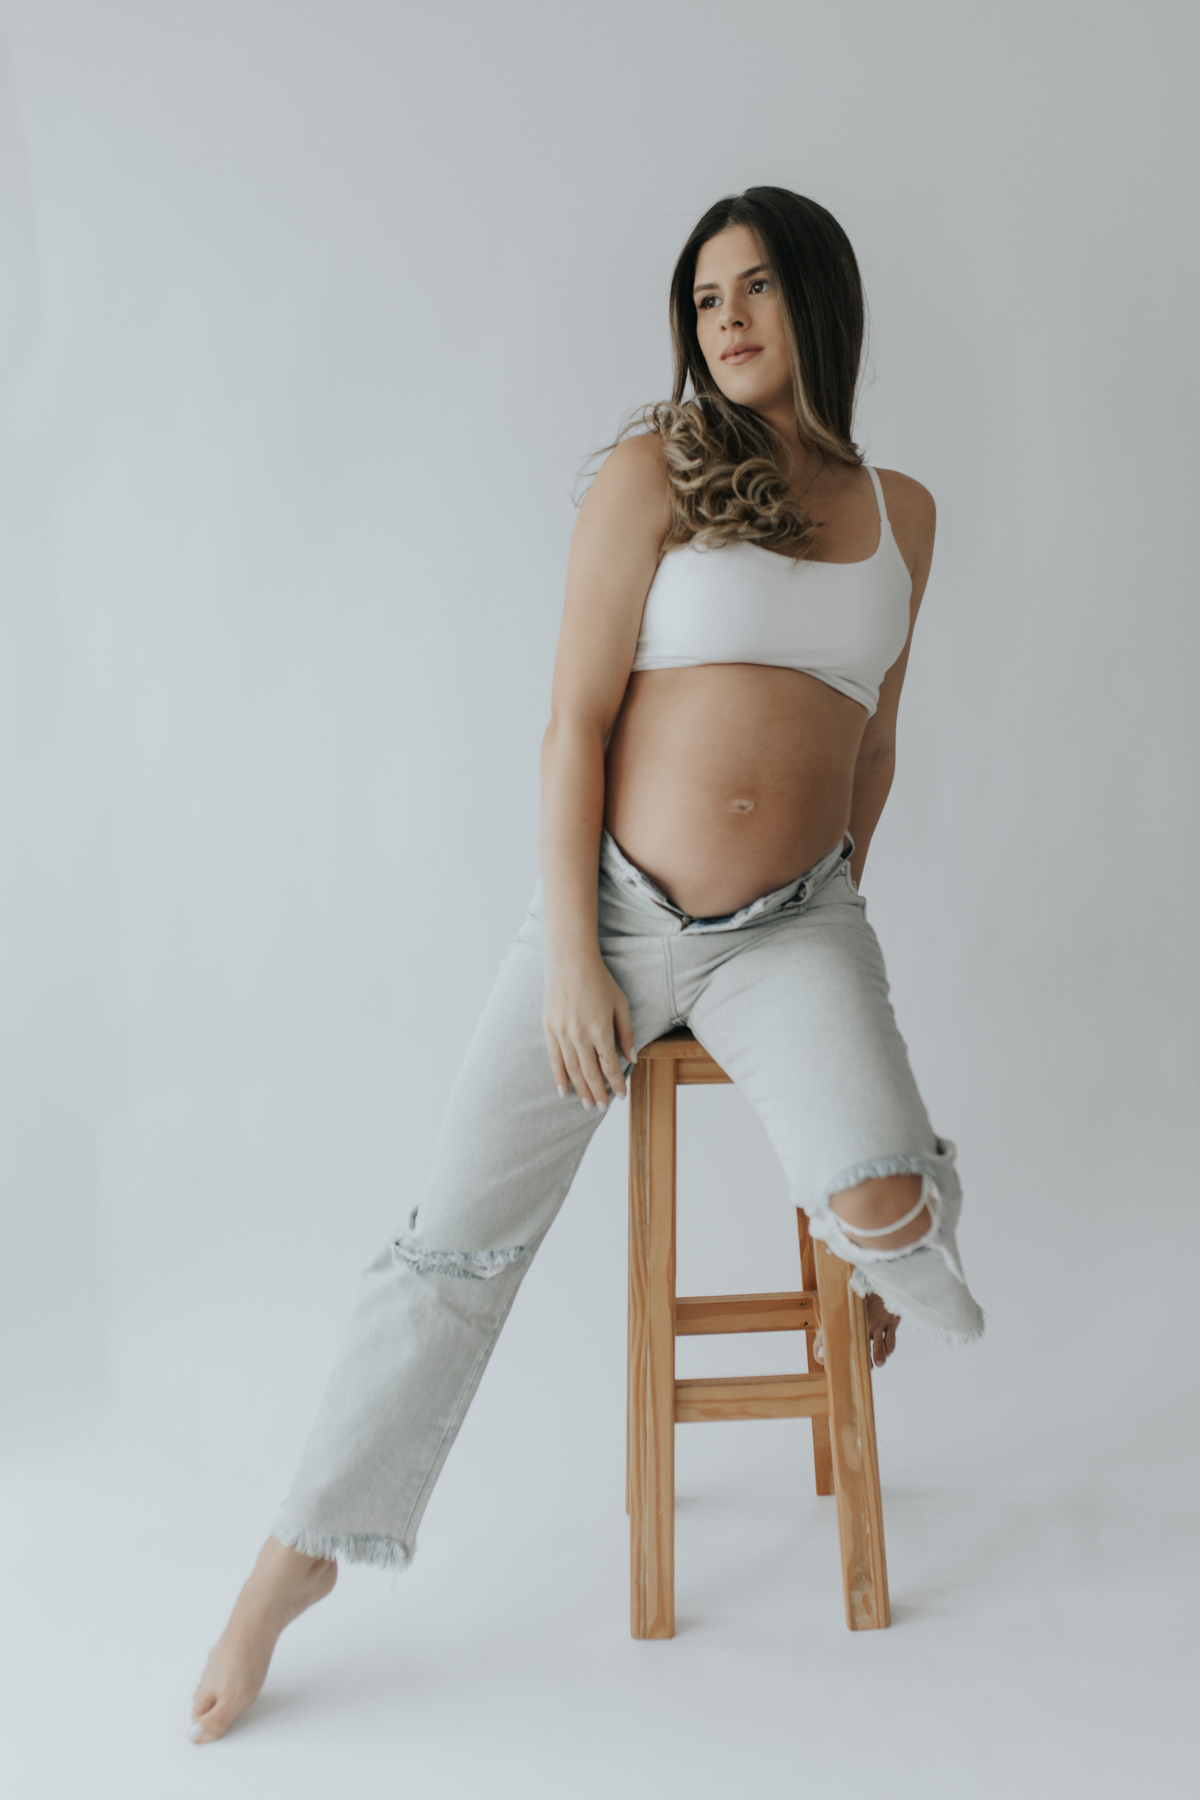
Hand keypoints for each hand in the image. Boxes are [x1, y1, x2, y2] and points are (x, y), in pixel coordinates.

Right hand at [543, 953, 635, 1109]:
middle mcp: (580, 1035)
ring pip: (572, 1070)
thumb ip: (627, 1033)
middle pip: (590, 1072)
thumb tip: (632, 1058)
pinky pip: (554, 1059)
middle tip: (602, 1108)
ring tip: (586, 1104)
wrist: (570, 960)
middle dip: (598, 1093)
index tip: (621, 1096)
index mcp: (601, 1029)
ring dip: (580, 1090)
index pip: (610, 1065)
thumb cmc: (599, 980)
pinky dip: (558, 1077)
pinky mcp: (549, 1029)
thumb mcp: (621, 1004)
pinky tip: (563, 1090)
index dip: (616, 1083)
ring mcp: (562, 1033)